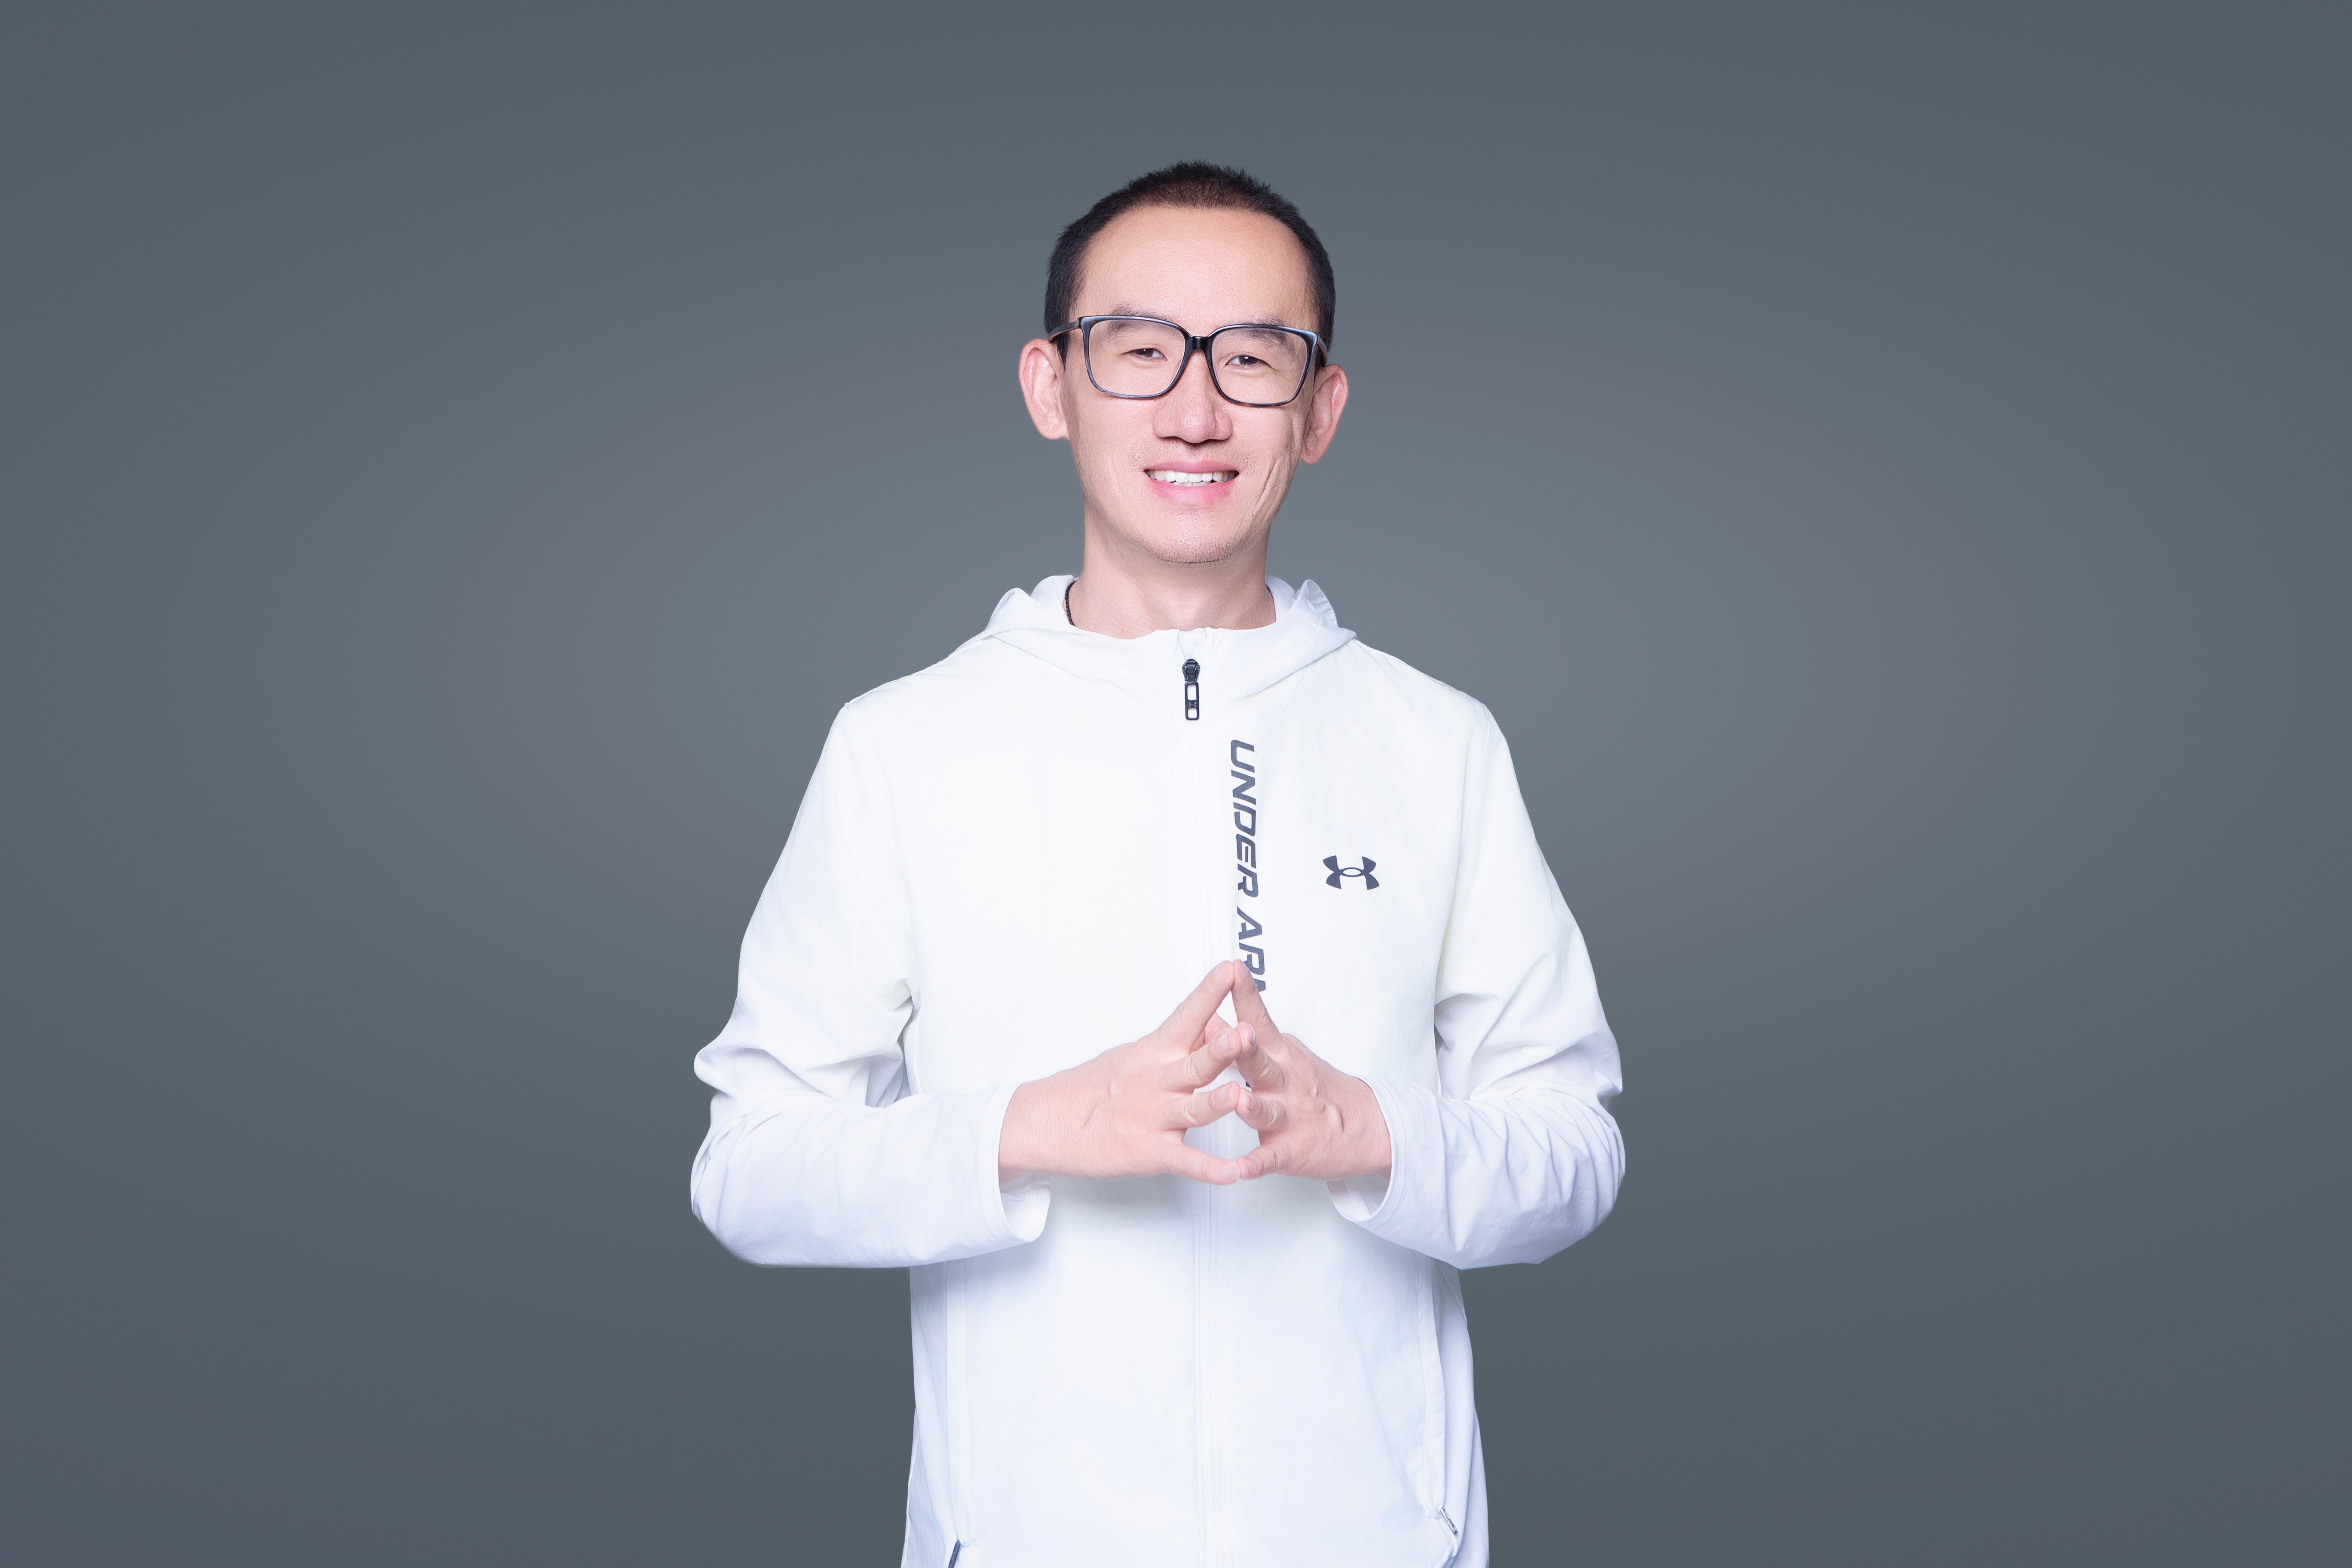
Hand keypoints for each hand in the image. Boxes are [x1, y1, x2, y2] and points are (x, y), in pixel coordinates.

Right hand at [998, 962, 1255, 1184]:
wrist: (1047, 1122)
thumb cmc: (1091, 1087)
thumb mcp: (1133, 1055)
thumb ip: (1174, 1044)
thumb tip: (1209, 1023)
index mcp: (1153, 1053)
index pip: (1186, 1017)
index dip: (1209, 993)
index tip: (1230, 969)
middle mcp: (1156, 1082)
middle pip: (1196, 1063)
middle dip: (1221, 1049)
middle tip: (1246, 1033)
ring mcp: (1153, 1118)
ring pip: (1194, 1110)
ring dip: (1218, 1103)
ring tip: (1241, 1097)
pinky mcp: (1149, 1152)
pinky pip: (1184, 1161)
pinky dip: (1208, 1169)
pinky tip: (1232, 1172)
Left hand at [1226, 981, 1392, 1181]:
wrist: (1364, 1125)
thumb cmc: (1314, 1085)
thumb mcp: (1283, 1053)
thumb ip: (1244, 1037)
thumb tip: (1207, 1014)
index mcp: (1280, 1054)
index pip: (1260, 1020)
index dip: (1246, 995)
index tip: (1233, 969)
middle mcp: (1285, 1082)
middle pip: (1261, 1062)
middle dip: (1246, 1049)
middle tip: (1237, 1033)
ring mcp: (1289, 1117)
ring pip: (1266, 1111)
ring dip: (1252, 1106)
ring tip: (1239, 1103)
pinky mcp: (1291, 1150)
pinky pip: (1270, 1158)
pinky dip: (1255, 1164)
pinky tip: (1240, 1169)